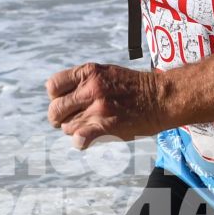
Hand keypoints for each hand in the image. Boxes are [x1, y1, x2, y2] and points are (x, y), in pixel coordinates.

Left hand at [46, 63, 167, 148]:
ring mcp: (98, 108)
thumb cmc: (134, 87)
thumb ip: (83, 81)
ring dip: (74, 130)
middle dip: (59, 118)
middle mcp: (91, 89)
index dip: (55, 97)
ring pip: (67, 127)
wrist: (160, 98)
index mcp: (89, 73)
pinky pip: (80, 138)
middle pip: (56, 109)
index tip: (64, 102)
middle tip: (68, 121)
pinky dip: (80, 142)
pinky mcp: (106, 126)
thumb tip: (62, 97)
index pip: (53, 86)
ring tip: (88, 127)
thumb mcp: (105, 72)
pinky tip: (85, 141)